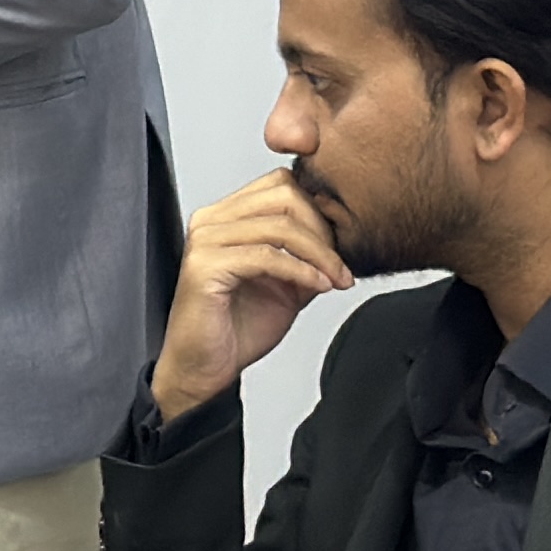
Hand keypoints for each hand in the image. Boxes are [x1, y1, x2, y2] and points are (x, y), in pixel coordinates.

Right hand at [149, 169, 354, 425]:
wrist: (206, 367)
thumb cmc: (237, 326)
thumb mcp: (286, 283)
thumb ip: (307, 256)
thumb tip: (344, 240)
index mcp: (226, 216)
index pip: (281, 184)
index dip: (319, 210)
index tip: (341, 244)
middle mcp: (211, 220)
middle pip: (283, 195)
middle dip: (323, 230)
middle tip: (340, 264)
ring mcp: (205, 240)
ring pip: (279, 224)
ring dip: (319, 253)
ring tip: (335, 279)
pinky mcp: (205, 266)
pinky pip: (266, 255)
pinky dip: (301, 270)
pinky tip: (317, 286)